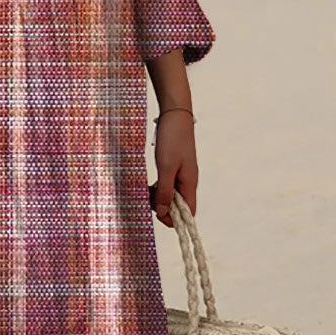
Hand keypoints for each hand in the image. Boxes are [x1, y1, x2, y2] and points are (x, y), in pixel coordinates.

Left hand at [148, 109, 197, 227]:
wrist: (174, 115)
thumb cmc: (172, 139)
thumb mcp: (166, 167)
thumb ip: (165, 191)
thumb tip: (163, 212)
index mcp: (190, 183)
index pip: (189, 212)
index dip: (175, 220)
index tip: (158, 218)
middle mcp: (187, 181)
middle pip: (178, 205)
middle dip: (163, 208)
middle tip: (147, 201)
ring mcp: (181, 174)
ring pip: (171, 195)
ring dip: (158, 197)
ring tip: (146, 192)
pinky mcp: (173, 167)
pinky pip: (166, 184)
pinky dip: (157, 187)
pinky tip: (148, 185)